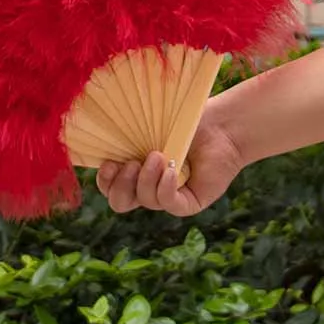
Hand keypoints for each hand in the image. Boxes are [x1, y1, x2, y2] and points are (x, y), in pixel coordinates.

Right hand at [96, 101, 244, 215]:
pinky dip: (166, 187)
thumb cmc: (185, 120)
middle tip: (131, 164)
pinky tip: (172, 168)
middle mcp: (149, 186)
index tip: (108, 162)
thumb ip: (127, 130)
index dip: (104, 180)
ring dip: (147, 179)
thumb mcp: (149, 125)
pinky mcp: (189, 203)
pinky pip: (169, 204)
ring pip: (146, 201)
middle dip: (119, 186)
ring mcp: (168, 196)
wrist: (221, 125)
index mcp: (134, 169)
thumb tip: (103, 124)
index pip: (109, 186)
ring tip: (158, 156)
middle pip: (120, 203)